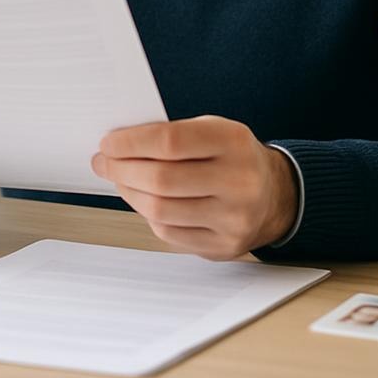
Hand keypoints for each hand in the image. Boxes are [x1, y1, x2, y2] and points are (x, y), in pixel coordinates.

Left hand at [91, 115, 297, 260]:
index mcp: (233, 141)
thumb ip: (171, 134)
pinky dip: (148, 215)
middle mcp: (238, 181)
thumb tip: (117, 146)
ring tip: (119, 180)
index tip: (108, 142)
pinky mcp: (223, 247)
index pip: (170, 141)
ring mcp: (233, 218)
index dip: (131, 142)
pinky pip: (169, 233)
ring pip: (160, 210)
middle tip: (104, 162)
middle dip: (122, 170)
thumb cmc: (232, 156)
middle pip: (161, 179)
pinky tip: (143, 200)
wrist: (274, 194)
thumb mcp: (212, 130)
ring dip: (129, 193)